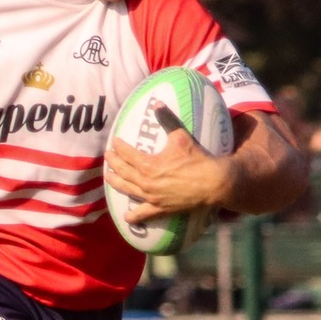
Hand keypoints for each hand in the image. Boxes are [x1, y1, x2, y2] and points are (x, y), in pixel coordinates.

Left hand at [101, 106, 233, 222]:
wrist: (213, 183)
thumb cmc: (197, 159)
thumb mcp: (181, 136)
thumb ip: (167, 119)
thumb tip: (158, 102)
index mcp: (148, 165)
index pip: (127, 154)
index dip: (119, 147)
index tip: (114, 142)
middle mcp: (146, 182)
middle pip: (123, 171)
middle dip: (113, 162)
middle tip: (107, 156)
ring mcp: (151, 197)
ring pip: (127, 190)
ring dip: (116, 182)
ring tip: (108, 177)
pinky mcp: (160, 208)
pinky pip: (143, 214)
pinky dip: (133, 216)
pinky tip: (126, 217)